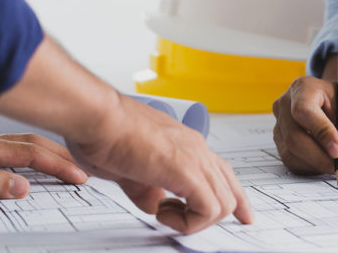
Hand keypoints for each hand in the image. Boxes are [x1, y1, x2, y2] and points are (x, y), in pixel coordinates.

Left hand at [0, 132, 87, 197]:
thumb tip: (22, 187)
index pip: (31, 153)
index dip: (58, 165)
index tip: (78, 176)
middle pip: (34, 142)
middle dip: (62, 155)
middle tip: (83, 169)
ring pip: (25, 142)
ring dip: (49, 152)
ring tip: (66, 163)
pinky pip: (13, 147)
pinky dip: (32, 153)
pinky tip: (33, 161)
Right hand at [66, 94, 252, 233]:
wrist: (95, 115)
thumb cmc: (103, 131)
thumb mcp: (128, 168)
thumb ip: (146, 188)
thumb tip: (154, 204)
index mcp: (186, 145)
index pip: (223, 173)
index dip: (236, 198)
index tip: (242, 216)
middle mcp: (196, 149)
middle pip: (230, 190)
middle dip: (214, 216)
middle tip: (182, 222)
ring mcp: (194, 157)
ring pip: (223, 203)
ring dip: (195, 220)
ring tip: (164, 213)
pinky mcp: (185, 170)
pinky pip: (208, 209)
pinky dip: (189, 221)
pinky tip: (163, 213)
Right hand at [272, 76, 337, 175]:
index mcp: (304, 88)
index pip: (304, 111)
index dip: (321, 133)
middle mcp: (285, 104)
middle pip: (294, 137)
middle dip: (320, 157)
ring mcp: (279, 124)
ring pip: (291, 153)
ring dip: (316, 164)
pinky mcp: (280, 141)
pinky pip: (291, 161)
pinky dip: (311, 167)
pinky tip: (326, 162)